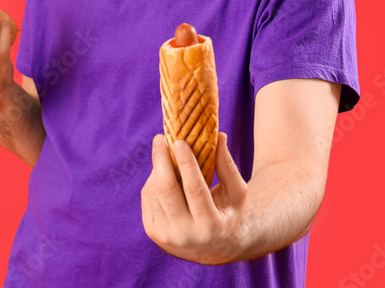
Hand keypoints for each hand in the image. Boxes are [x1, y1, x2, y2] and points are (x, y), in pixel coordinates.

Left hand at [141, 132, 249, 264]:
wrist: (217, 249)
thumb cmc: (229, 213)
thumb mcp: (236, 192)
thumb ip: (227, 165)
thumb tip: (220, 135)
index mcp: (210, 226)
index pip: (194, 189)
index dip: (186, 163)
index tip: (179, 141)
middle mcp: (185, 234)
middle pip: (167, 190)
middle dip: (161, 159)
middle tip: (160, 138)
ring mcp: (166, 236)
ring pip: (154, 192)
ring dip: (157, 169)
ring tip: (165, 154)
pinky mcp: (153, 233)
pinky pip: (148, 198)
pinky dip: (153, 181)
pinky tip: (162, 173)